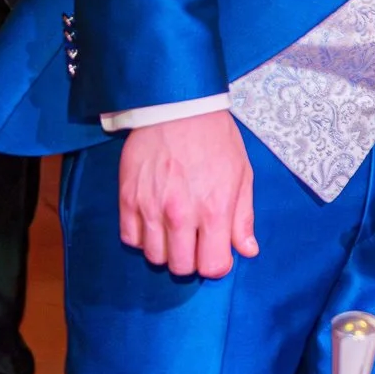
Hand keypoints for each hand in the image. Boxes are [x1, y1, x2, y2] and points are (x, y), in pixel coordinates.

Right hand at [117, 108, 258, 277]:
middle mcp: (181, 214)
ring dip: (166, 250)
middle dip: (191, 260)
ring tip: (174, 231)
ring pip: (154, 257)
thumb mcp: (242, 174)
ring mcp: (151, 207)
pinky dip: (141, 237)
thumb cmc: (215, 138)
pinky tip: (153, 222)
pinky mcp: (127, 198)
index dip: (216, 265)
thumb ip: (243, 217)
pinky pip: (130, 238)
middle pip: (180, 267)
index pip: (212, 266)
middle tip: (195, 241)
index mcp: (214, 209)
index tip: (216, 253)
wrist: (178, 106)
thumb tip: (247, 250)